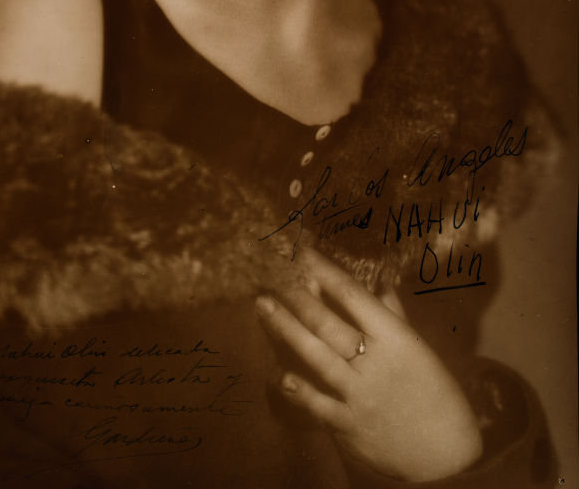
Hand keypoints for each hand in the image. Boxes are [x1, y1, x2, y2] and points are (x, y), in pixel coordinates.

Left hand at [256, 248, 482, 481]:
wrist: (447, 457)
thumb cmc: (436, 394)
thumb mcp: (420, 350)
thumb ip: (395, 316)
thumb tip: (380, 283)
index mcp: (395, 338)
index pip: (352, 295)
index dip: (324, 271)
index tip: (302, 252)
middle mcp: (374, 362)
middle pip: (327, 322)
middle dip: (296, 296)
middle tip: (271, 275)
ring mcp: (358, 395)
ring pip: (315, 355)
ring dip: (285, 329)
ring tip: (262, 306)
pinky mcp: (348, 426)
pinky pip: (315, 403)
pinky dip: (296, 387)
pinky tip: (277, 372)